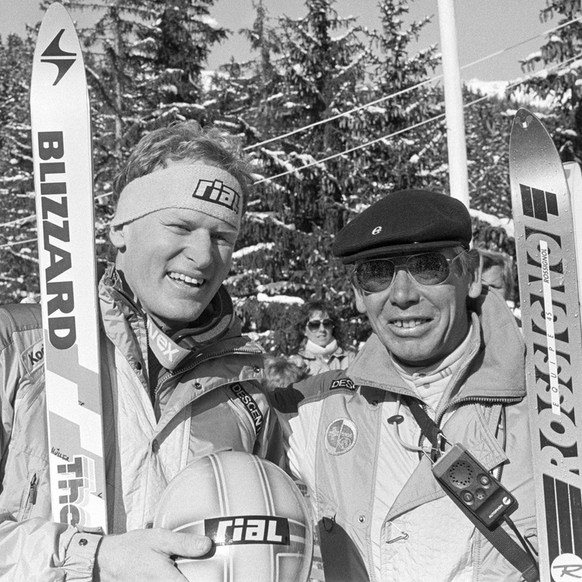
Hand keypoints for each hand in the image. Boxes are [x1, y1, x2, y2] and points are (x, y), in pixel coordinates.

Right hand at [93, 528, 211, 580]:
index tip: (219, 576)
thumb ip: (184, 543)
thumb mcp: (159, 539)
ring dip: (186, 576)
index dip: (207, 580)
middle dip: (199, 576)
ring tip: (195, 569)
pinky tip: (181, 570)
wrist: (107, 561)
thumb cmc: (132, 548)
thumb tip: (207, 545)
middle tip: (211, 571)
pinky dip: (176, 578)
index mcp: (167, 581)